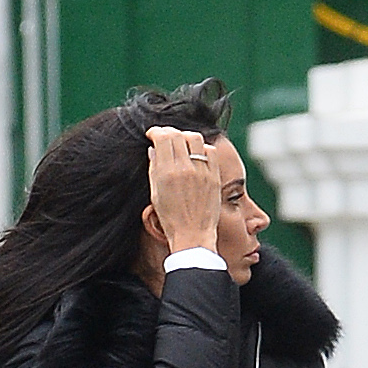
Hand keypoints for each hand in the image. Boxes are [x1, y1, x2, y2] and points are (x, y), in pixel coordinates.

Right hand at [145, 127, 220, 254]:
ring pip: (195, 137)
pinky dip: (202, 148)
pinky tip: (197, 155)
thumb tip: (153, 149)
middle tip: (166, 137)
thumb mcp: (156, 194)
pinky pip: (210, 150)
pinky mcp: (214, 176)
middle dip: (169, 132)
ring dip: (186, 136)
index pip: (162, 137)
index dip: (156, 131)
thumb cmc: (171, 219)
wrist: (192, 236)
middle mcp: (185, 169)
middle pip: (177, 134)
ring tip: (182, 144)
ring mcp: (201, 171)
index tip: (153, 134)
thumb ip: (154, 169)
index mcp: (167, 173)